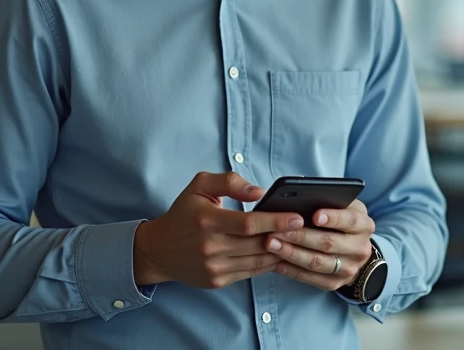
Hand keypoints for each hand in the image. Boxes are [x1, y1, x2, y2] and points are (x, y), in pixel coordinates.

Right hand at [133, 171, 303, 288]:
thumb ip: (230, 182)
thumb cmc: (183, 213)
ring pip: (257, 261)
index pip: (249, 223)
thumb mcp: (200, 185)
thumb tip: (259, 192)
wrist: (158, 250)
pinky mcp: (217, 281)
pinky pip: (250, 273)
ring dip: (279, 252)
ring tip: (296, 241)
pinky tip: (277, 253)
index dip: (276, 221)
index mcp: (207, 220)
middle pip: (257, 244)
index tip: (297, 217)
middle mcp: (210, 246)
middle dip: (284, 236)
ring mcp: (214, 267)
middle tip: (304, 229)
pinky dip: (266, 264)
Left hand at [265, 199, 375, 290]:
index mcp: (363, 224)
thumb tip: (298, 188)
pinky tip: (275, 261)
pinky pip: (311, 279)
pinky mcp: (335, 283)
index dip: (333, 218)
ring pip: (317, 262)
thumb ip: (325, 197)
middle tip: (278, 229)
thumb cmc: (340, 219)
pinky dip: (291, 270)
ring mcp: (349, 268)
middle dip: (301, 236)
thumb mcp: (341, 205)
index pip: (350, 220)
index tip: (314, 215)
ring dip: (292, 253)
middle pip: (328, 243)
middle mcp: (360, 248)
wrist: (353, 248)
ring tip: (271, 243)